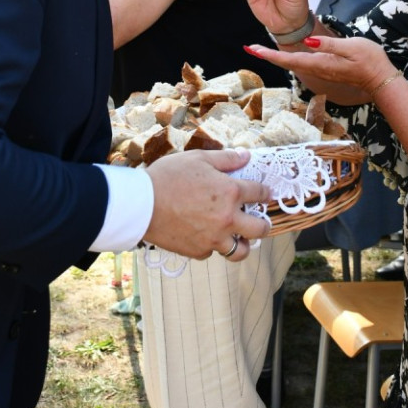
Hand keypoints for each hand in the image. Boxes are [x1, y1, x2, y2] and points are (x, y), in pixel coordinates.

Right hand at [143, 149, 271, 260]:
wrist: (141, 205)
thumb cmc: (168, 177)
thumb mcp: (198, 159)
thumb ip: (226, 158)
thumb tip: (246, 156)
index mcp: (230, 193)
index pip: (259, 193)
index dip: (265, 192)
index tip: (266, 193)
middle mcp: (227, 219)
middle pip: (260, 229)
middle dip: (264, 225)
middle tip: (261, 222)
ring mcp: (213, 238)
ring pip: (240, 251)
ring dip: (243, 244)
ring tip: (240, 238)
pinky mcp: (198, 251)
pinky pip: (213, 252)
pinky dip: (213, 245)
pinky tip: (207, 235)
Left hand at [242, 34, 390, 106]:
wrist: (381, 78)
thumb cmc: (370, 60)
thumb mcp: (352, 47)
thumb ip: (330, 45)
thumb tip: (308, 41)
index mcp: (320, 63)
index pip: (289, 59)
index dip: (269, 54)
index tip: (253, 49)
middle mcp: (317, 69)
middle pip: (286, 63)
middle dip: (266, 55)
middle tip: (249, 48)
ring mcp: (321, 71)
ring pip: (292, 64)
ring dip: (275, 57)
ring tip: (260, 50)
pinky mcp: (325, 69)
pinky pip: (301, 64)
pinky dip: (287, 58)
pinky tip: (283, 54)